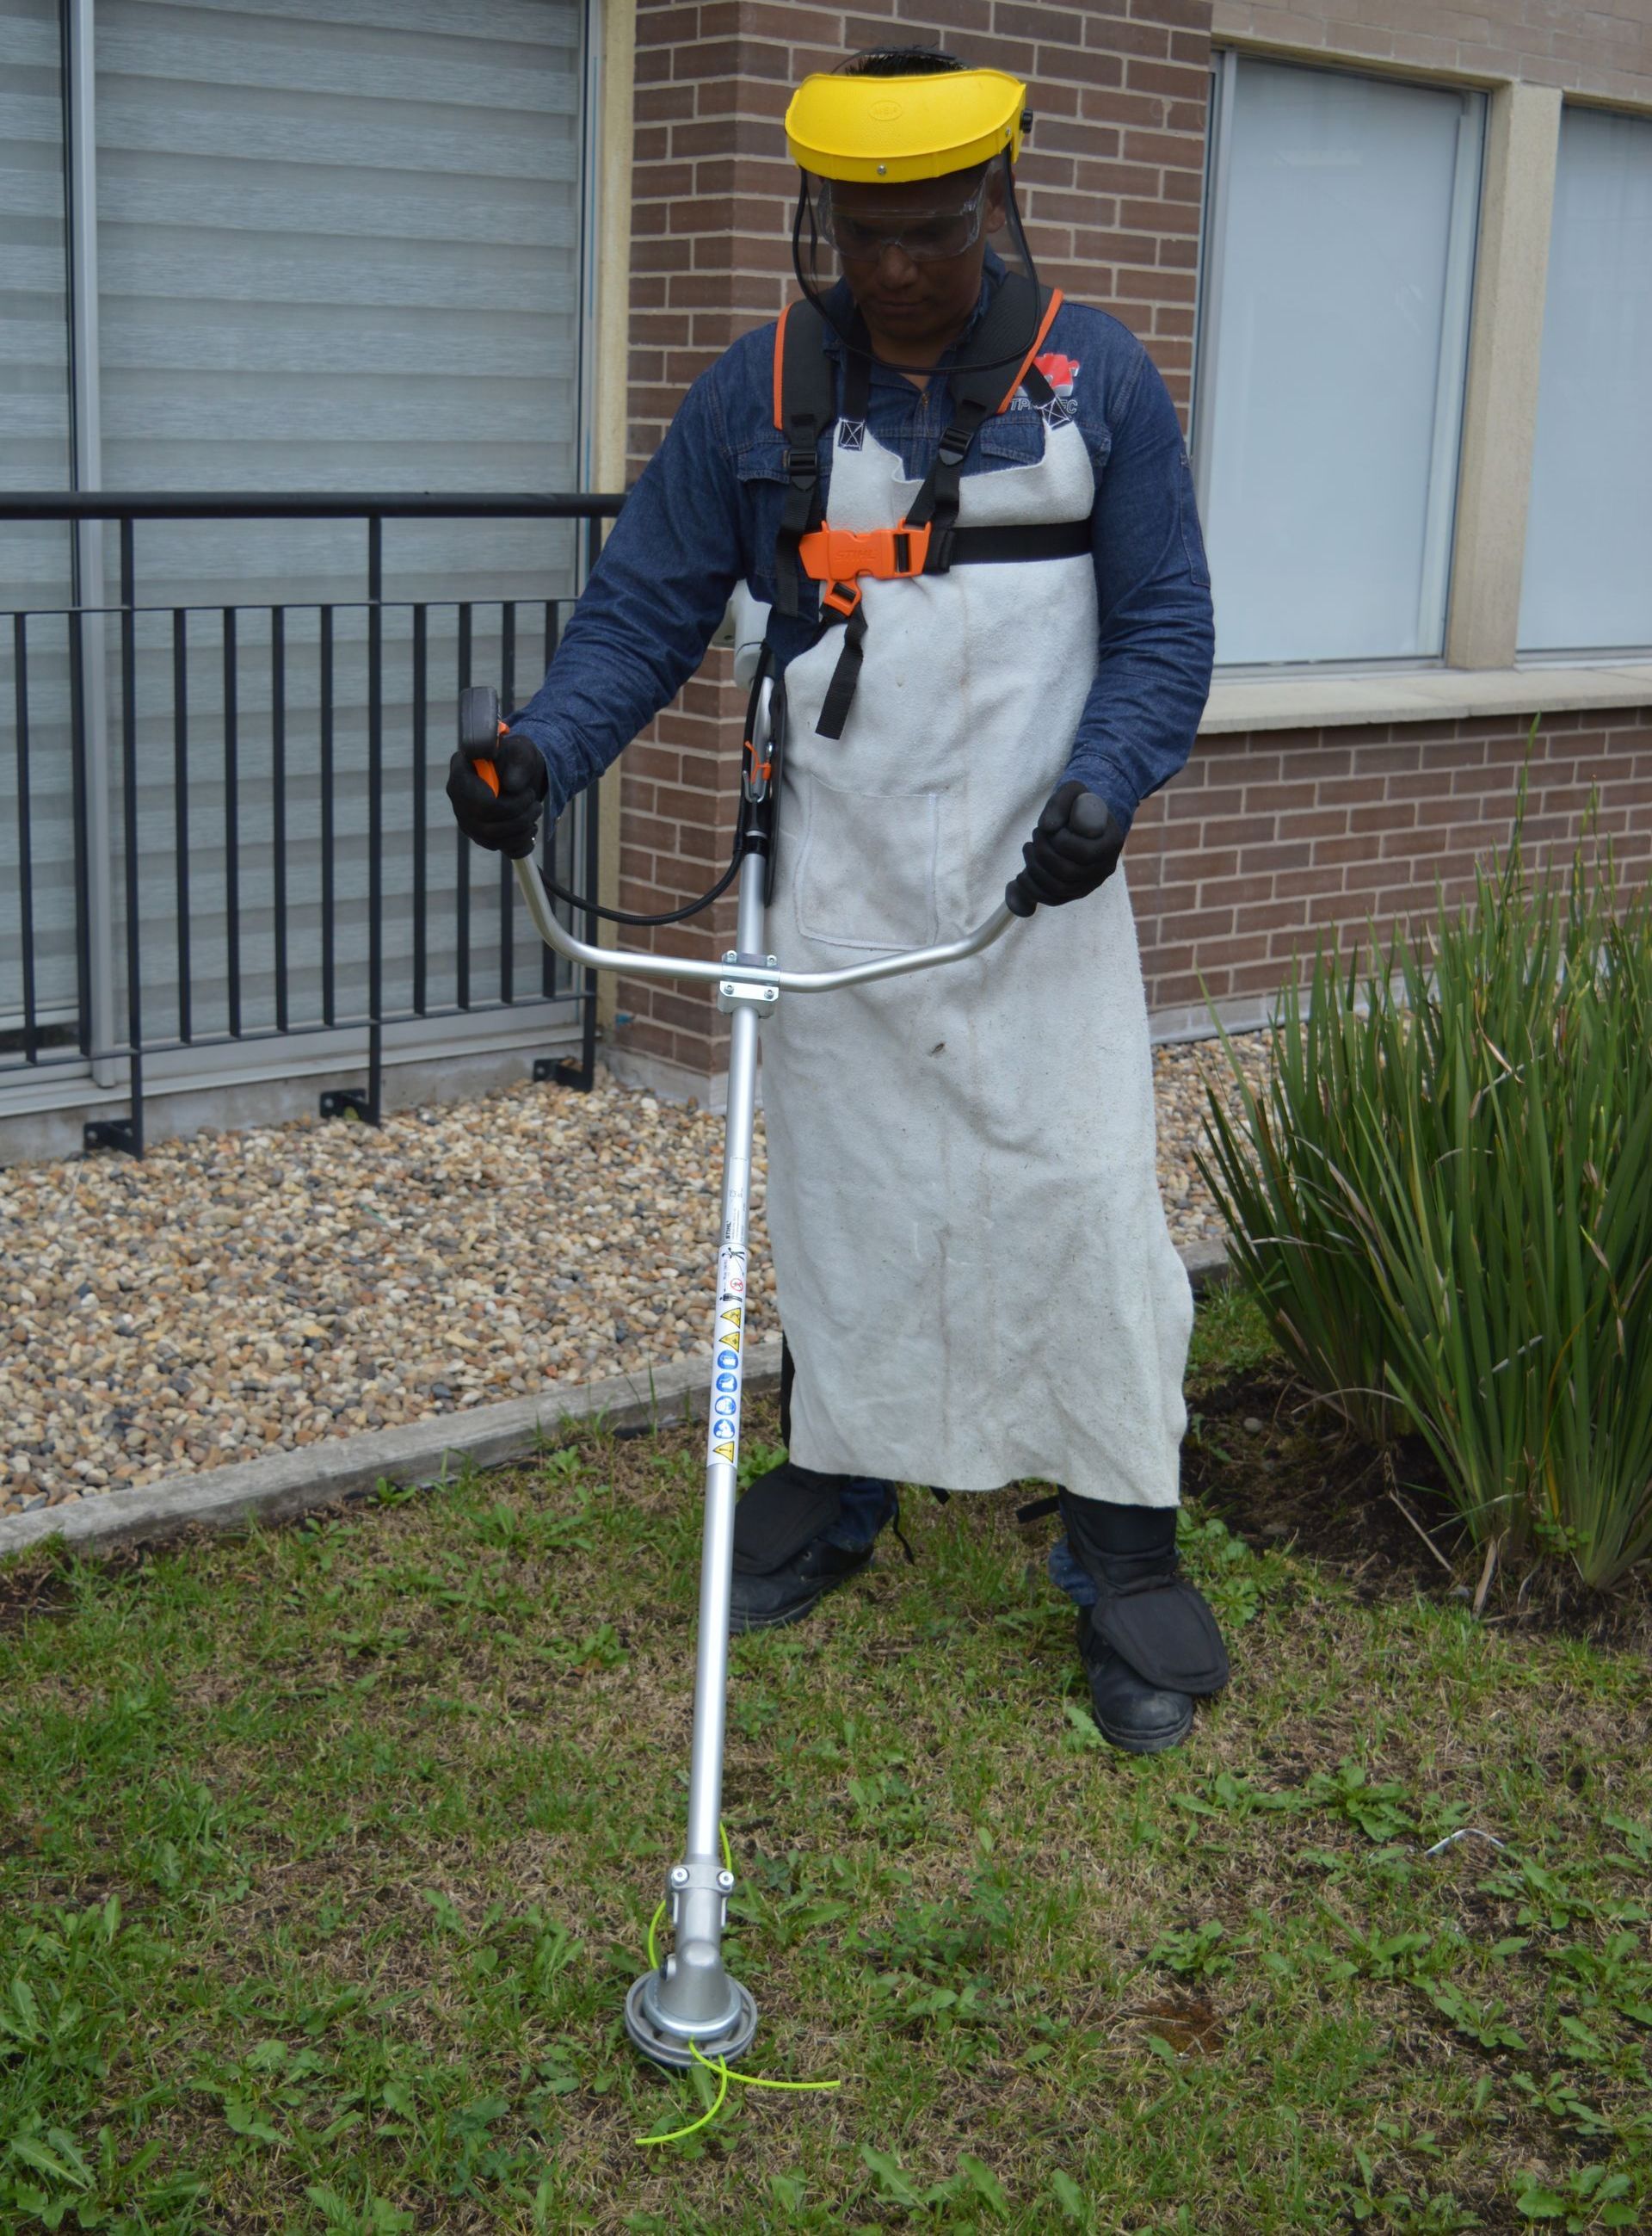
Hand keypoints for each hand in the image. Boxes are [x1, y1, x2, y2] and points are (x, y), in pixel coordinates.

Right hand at [446, 730, 548, 858]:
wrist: (521, 773)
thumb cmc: (517, 758)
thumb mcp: (522, 751)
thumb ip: (518, 762)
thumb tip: (512, 786)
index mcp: (461, 772)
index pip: (475, 799)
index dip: (506, 804)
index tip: (528, 793)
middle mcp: (458, 800)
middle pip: (483, 822)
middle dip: (519, 815)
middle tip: (535, 802)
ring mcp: (468, 821)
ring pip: (493, 839)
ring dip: (522, 828)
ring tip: (535, 811)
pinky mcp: (482, 837)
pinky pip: (502, 849)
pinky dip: (522, 843)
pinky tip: (531, 828)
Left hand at [1005, 780, 1124, 916]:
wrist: (1084, 821)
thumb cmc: (1079, 805)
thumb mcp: (1073, 791)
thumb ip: (1060, 802)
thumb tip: (1047, 828)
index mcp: (1111, 844)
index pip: (1083, 853)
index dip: (1059, 841)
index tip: (1046, 827)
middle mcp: (1103, 869)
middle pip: (1068, 873)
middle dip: (1042, 854)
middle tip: (1034, 836)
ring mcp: (1089, 884)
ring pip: (1058, 889)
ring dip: (1034, 870)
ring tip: (1027, 848)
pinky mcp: (1073, 893)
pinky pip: (1052, 900)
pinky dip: (1032, 890)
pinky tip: (1021, 874)